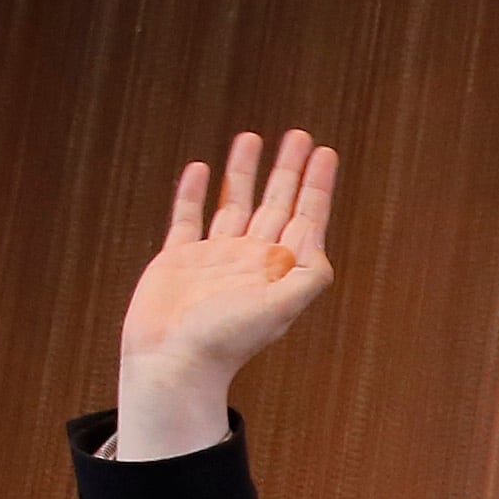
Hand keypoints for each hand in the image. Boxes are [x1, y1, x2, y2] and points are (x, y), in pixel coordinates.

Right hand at [109, 129, 341, 460]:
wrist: (174, 362)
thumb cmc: (225, 340)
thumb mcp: (279, 308)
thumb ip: (307, 276)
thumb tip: (318, 239)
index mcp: (278, 270)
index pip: (304, 217)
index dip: (316, 186)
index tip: (325, 152)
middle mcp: (250, 260)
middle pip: (275, 204)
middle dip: (289, 170)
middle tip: (300, 135)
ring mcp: (214, 259)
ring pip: (233, 204)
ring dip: (245, 172)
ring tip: (252, 137)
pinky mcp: (178, 261)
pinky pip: (187, 218)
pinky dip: (193, 193)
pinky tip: (199, 169)